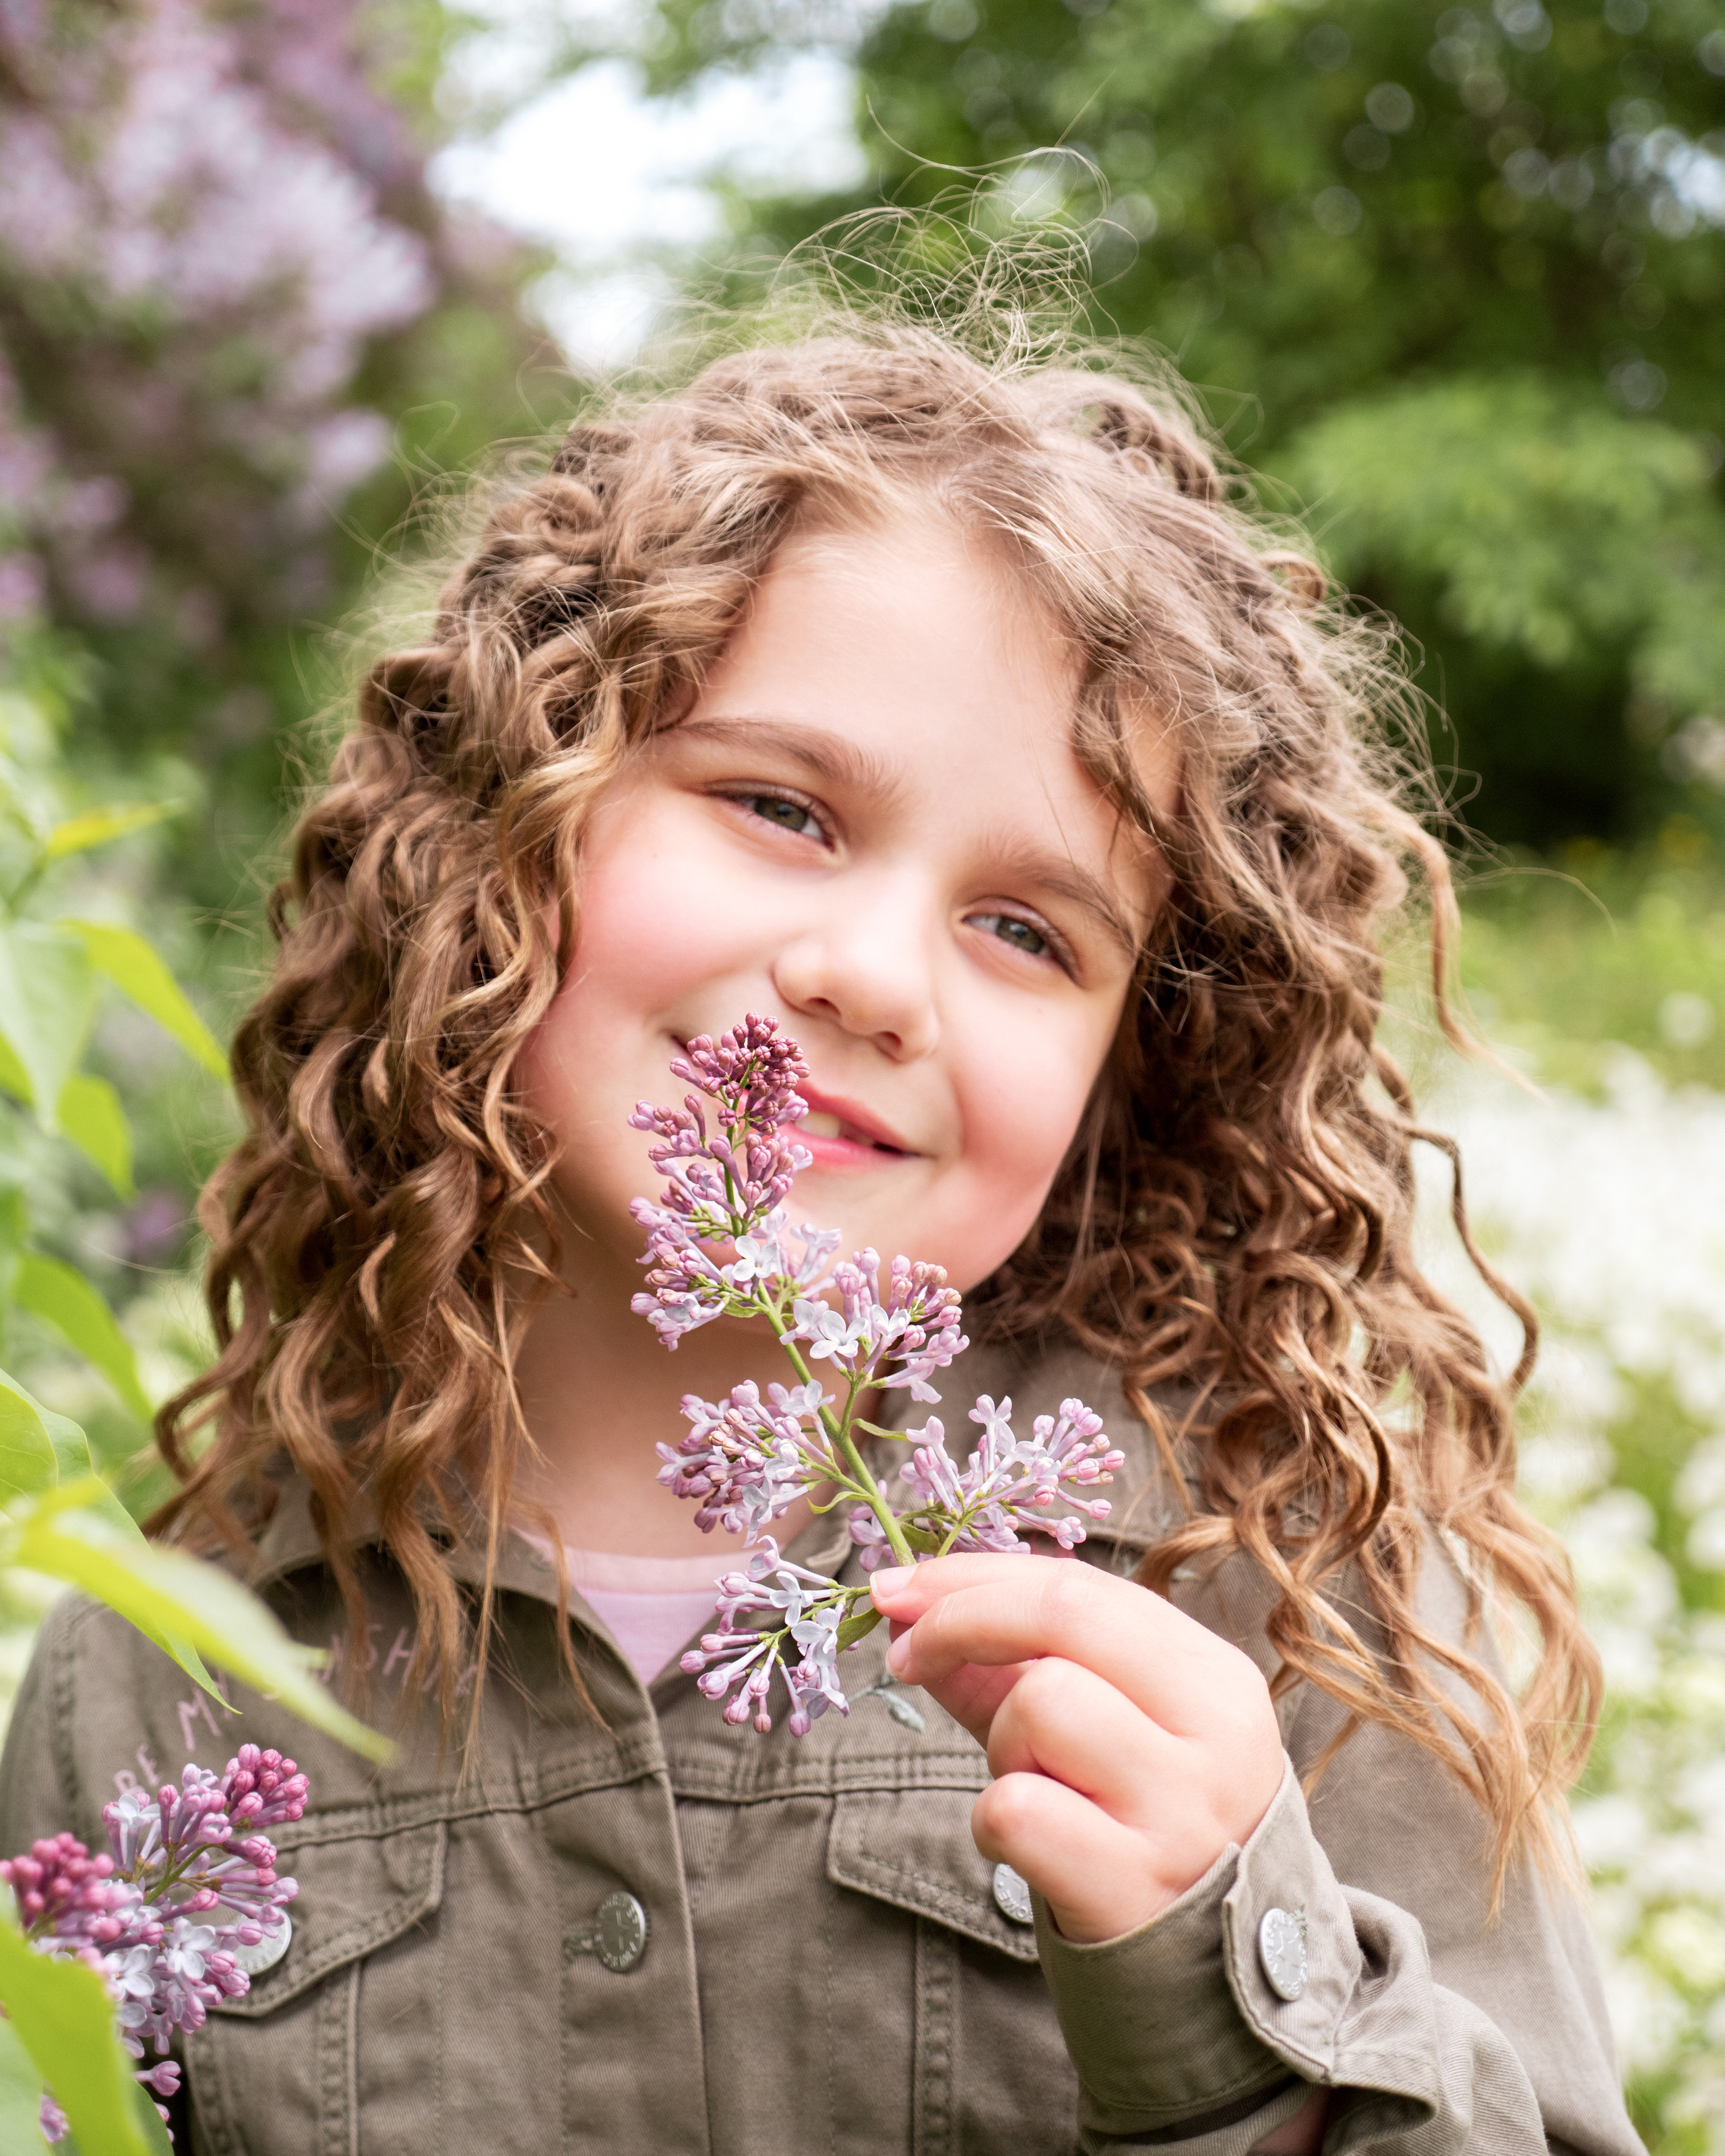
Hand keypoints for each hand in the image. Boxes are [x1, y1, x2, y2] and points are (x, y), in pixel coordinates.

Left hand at [869, 1553, 1284, 1945]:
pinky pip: (1016, 1808)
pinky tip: (1034, 1847)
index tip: (899, 1587)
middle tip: (906, 1652)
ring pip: (1039, 1702)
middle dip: (959, 1619)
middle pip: (1061, 1616)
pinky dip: (997, 1821)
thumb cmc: (1139, 1830)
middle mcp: (1214, 1731)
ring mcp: (1182, 1810)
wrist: (1212, 1982)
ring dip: (1002, 1742)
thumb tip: (909, 1601)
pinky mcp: (1136, 1886)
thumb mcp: (1105, 1731)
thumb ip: (1013, 1663)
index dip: (972, 1576)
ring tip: (1034, 1786)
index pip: (1080, 1586)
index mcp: (1214, 1677)